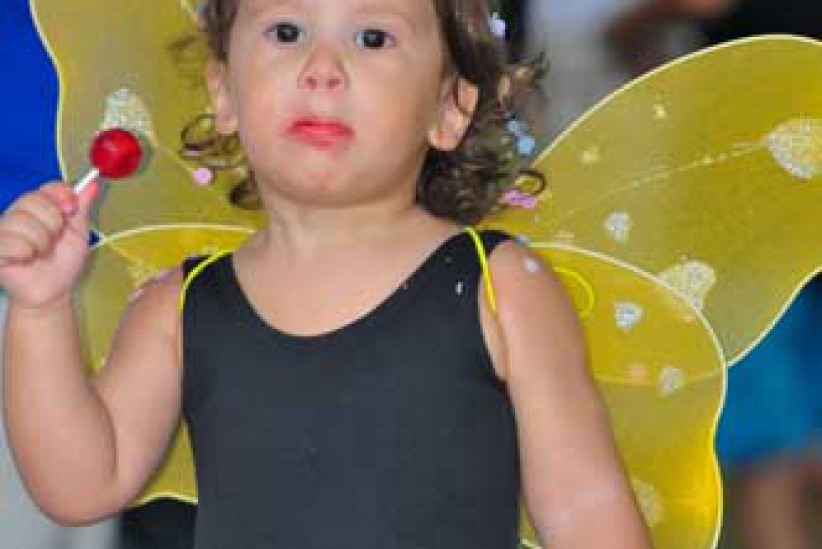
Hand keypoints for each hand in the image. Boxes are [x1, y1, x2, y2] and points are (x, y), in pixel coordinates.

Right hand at [0, 180, 99, 310]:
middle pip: (34, 200)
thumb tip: (93, 184)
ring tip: (41, 253)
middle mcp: (18, 213)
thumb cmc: (63, 262)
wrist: (53, 290)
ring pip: (22, 221)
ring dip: (40, 243)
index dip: (61, 195)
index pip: (47, 187)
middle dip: (53, 225)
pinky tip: (26, 259)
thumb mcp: (78, 232)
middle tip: (54, 241)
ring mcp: (3, 229)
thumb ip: (82, 207)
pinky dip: (25, 252)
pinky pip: (8, 241)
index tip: (70, 210)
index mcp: (39, 207)